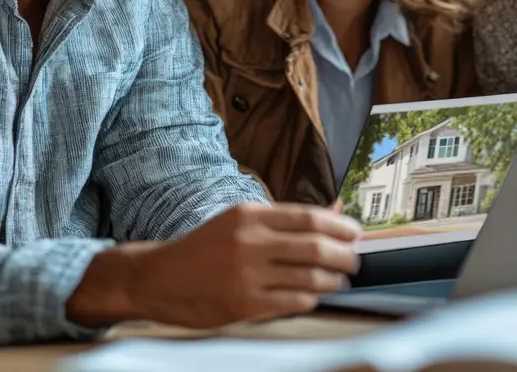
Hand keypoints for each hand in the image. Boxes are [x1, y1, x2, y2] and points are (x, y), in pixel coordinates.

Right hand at [67, 202, 360, 328]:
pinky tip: (315, 295)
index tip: (355, 232)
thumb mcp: (240, 221)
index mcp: (249, 215)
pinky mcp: (244, 304)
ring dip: (333, 279)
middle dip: (344, 254)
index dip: (339, 226)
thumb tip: (335, 211)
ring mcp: (247, 275)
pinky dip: (312, 298)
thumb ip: (285, 219)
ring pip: (309, 277)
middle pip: (314, 246)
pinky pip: (294, 301)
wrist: (160, 277)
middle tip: (355, 259)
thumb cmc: (206, 248)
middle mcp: (249, 242)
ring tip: (340, 279)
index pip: (308, 217)